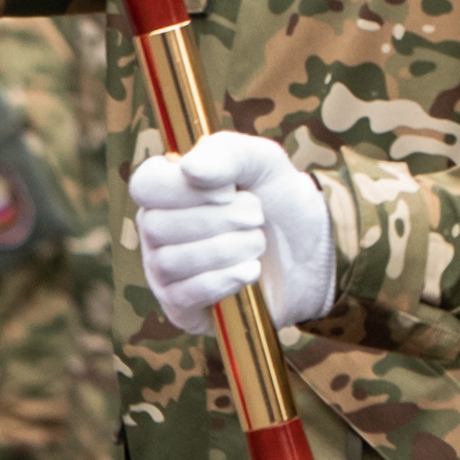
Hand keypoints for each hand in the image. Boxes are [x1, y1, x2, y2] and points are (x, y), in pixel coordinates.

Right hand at [128, 134, 334, 331]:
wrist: (314, 253)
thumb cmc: (280, 201)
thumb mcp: (263, 162)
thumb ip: (228, 152)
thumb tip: (188, 168)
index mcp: (166, 191)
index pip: (144, 186)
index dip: (184, 189)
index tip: (228, 190)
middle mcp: (156, 230)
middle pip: (156, 226)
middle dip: (219, 221)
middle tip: (256, 217)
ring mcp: (163, 270)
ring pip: (170, 261)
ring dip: (227, 250)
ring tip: (257, 244)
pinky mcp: (180, 307)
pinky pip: (183, 295)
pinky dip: (223, 280)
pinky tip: (251, 272)